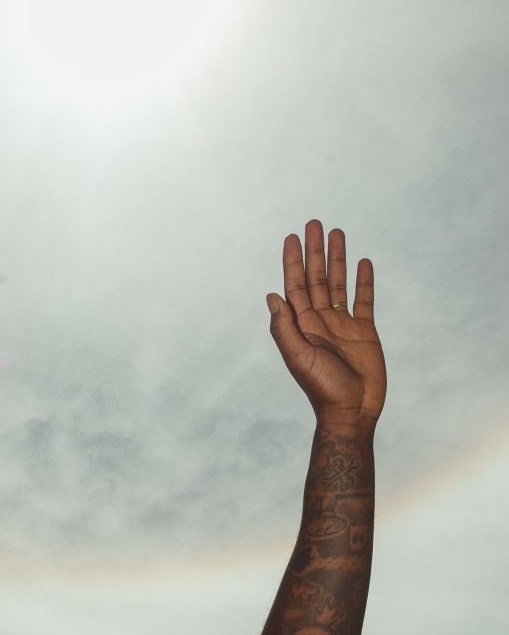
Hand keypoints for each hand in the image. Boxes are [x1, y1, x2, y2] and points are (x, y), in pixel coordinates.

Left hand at [267, 221, 385, 433]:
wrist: (351, 412)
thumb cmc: (321, 389)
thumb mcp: (298, 357)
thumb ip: (285, 327)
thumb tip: (271, 296)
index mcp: (301, 325)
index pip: (295, 285)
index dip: (292, 261)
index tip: (292, 236)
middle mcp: (320, 321)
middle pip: (316, 278)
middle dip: (314, 251)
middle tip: (314, 223)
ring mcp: (342, 325)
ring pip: (338, 284)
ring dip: (337, 259)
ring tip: (337, 233)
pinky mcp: (364, 332)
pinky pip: (363, 301)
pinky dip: (363, 282)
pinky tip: (363, 262)